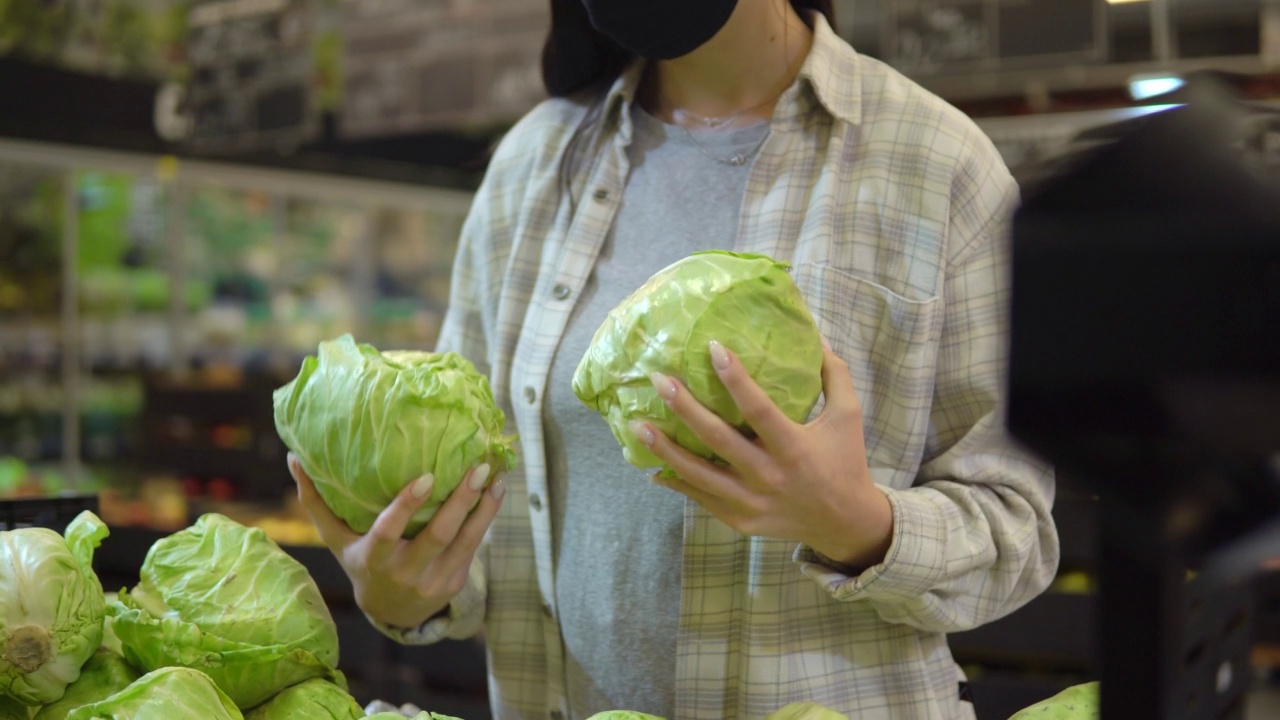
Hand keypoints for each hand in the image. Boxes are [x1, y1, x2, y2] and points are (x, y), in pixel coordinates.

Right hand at [287, 454, 505, 627]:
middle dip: (460, 502)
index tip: (427, 477)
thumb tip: (293, 458)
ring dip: (484, 508)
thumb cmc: (359, 561)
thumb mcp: (336, 540)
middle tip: (477, 468)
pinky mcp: (454, 580)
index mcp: (373, 558)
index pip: (390, 532)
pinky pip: (474, 546)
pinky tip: (497, 490)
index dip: (407, 506)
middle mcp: (405, 571)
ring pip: (465, 541)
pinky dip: (487, 517)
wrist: (391, 612)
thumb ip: (316, 502)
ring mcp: (434, 579)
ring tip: (496, 476)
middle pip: (438, 535)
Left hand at [630, 339, 892, 568]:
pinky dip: (676, 483)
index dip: (735, 378)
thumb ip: (835, 376)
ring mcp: (752, 502)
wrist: (846, 524)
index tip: (713, 348)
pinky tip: (652, 467)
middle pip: (719, 441)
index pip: (759, 410)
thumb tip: (817, 335)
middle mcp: (770, 476)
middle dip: (685, 409)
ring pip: (700, 475)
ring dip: (666, 450)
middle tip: (659, 381)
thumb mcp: (849, 417)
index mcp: (795, 448)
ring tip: (637, 425)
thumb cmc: (845, 462)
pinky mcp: (741, 519)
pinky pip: (702, 499)